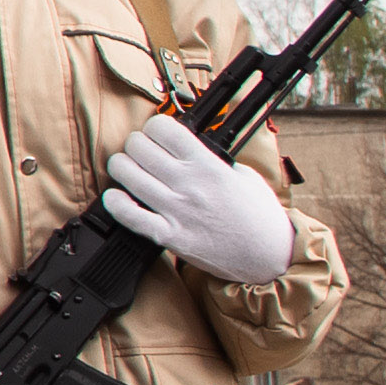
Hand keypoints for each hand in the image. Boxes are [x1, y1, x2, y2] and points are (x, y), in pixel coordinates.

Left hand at [103, 114, 296, 284]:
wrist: (270, 257)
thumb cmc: (259, 216)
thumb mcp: (244, 175)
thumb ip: (213, 158)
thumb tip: (186, 148)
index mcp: (208, 165)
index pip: (163, 128)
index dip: (154, 127)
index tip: (156, 135)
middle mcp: (189, 184)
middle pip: (138, 146)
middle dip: (135, 145)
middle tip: (140, 153)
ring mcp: (177, 210)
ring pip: (127, 174)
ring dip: (121, 167)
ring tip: (128, 171)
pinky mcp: (169, 236)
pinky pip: (129, 215)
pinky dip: (115, 203)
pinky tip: (116, 197)